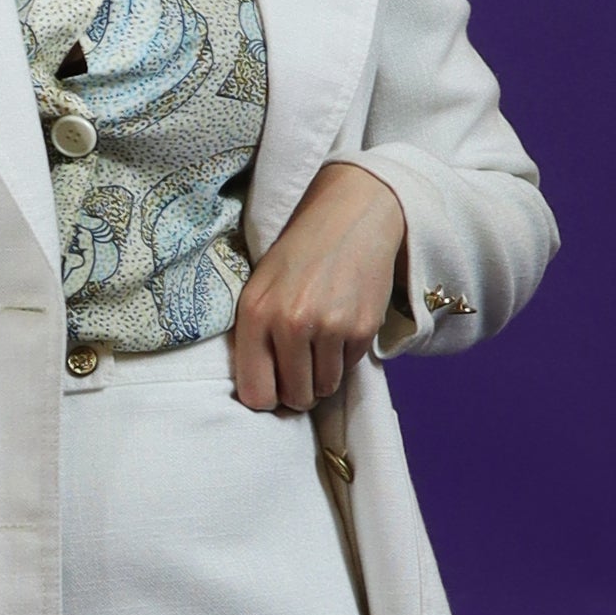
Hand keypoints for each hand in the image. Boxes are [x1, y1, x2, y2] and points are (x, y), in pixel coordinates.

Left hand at [230, 161, 408, 414]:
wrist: (352, 216)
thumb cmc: (299, 255)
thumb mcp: (259, 288)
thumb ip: (253, 338)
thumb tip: (261, 395)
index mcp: (256, 314)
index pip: (256, 394)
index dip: (266, 396)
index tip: (273, 384)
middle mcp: (291, 324)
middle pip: (295, 398)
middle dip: (298, 390)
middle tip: (301, 366)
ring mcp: (330, 328)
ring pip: (325, 388)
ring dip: (323, 375)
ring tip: (320, 341)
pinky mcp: (362, 328)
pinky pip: (349, 369)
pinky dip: (345, 356)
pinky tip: (341, 324)